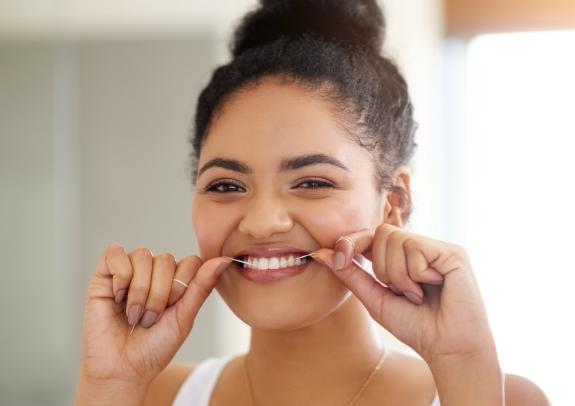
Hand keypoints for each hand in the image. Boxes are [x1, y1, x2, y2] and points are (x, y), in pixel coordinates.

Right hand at [79, 244, 230, 386]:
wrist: (122, 369)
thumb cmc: (155, 347)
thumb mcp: (184, 317)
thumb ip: (202, 286)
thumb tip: (225, 259)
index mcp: (176, 279)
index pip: (191, 261)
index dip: (183, 286)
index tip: (172, 310)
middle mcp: (154, 271)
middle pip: (166, 259)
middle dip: (160, 294)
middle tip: (150, 319)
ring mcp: (129, 271)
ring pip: (143, 256)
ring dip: (140, 291)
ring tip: (135, 315)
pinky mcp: (104, 274)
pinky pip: (115, 253)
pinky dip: (120, 276)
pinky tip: (118, 298)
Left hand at [312, 224, 496, 364]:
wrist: (448, 348)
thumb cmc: (416, 327)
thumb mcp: (375, 298)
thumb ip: (350, 274)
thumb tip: (321, 253)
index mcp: (403, 257)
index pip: (371, 235)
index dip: (353, 241)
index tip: (339, 258)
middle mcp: (421, 247)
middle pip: (381, 232)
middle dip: (382, 267)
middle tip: (402, 292)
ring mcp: (437, 248)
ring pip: (396, 239)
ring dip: (399, 274)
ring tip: (418, 294)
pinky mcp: (453, 252)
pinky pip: (415, 247)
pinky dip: (415, 273)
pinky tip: (434, 287)